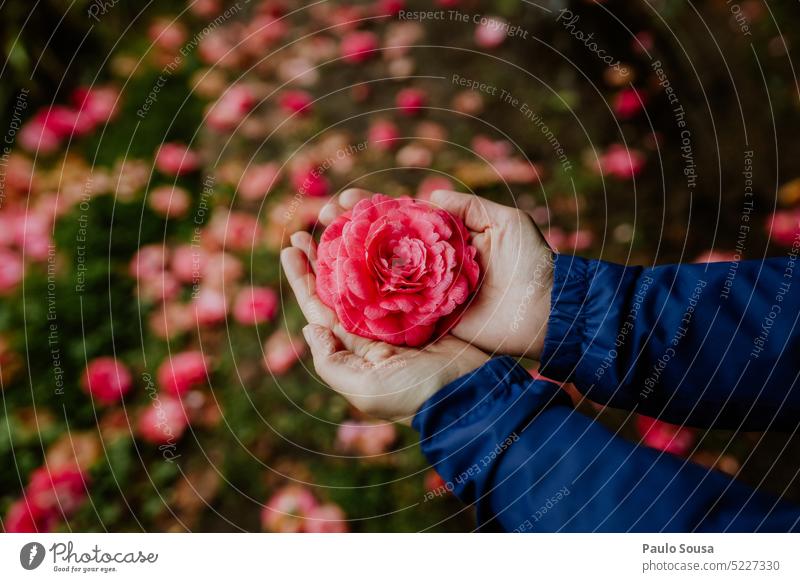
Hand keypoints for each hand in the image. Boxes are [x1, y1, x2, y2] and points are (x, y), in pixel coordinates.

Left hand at [280, 232, 489, 424]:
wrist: (468, 393)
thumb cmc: (414, 396)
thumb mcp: (365, 390)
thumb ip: (332, 362)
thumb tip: (310, 328)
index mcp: (355, 345)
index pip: (320, 307)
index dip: (304, 278)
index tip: (290, 247)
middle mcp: (374, 327)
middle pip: (341, 284)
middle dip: (323, 256)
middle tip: (310, 226)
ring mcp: (402, 314)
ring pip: (372, 273)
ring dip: (357, 247)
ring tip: (343, 220)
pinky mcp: (429, 303)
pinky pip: (405, 272)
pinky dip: (393, 252)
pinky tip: (385, 231)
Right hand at [319, 189, 554, 359]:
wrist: (548, 311)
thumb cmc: (532, 262)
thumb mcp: (506, 221)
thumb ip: (467, 206)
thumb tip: (428, 194)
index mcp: (443, 242)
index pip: (399, 221)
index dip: (369, 210)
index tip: (344, 201)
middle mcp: (429, 267)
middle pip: (380, 247)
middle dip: (348, 232)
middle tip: (322, 218)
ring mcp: (426, 295)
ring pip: (379, 278)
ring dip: (346, 264)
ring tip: (317, 247)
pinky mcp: (429, 322)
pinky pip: (392, 312)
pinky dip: (364, 301)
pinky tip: (336, 288)